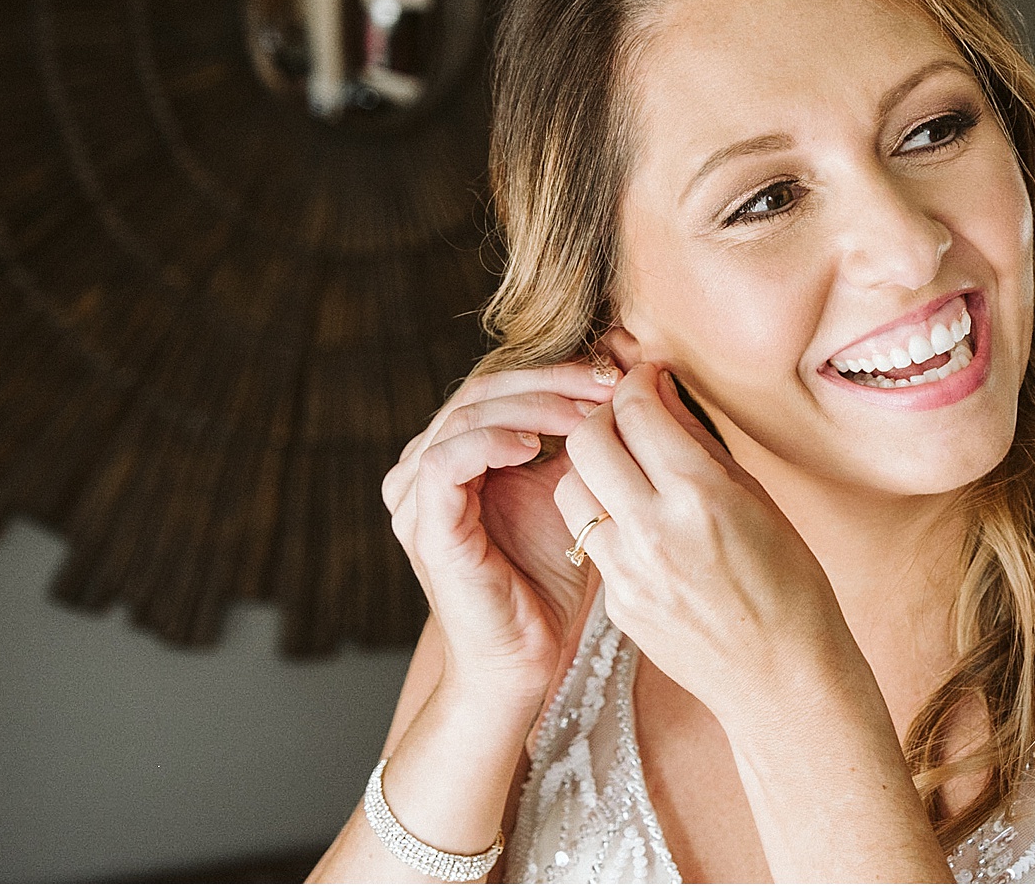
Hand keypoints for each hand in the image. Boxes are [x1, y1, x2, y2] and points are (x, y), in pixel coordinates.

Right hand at [383, 363, 616, 704]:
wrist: (523, 661)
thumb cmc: (545, 582)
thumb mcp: (567, 494)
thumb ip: (574, 442)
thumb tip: (617, 387)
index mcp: (454, 455)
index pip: (499, 386)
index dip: (557, 373)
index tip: (614, 375)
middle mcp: (424, 468)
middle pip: (483, 391)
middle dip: (552, 381)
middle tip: (607, 383)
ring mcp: (417, 497)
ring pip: (466, 416)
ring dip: (532, 406)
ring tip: (586, 414)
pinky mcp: (424, 527)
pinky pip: (444, 463)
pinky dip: (490, 442)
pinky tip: (535, 446)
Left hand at [554, 364, 860, 734]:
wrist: (784, 678)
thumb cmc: (790, 582)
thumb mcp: (756, 497)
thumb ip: (699, 442)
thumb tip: (662, 392)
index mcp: (701, 495)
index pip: (637, 411)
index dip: (638, 382)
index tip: (647, 378)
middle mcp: (655, 530)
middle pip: (586, 441)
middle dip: (602, 416)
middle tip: (627, 418)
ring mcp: (628, 572)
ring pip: (570, 489)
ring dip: (591, 469)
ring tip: (625, 472)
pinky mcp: (616, 604)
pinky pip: (591, 540)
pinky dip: (606, 520)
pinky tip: (639, 525)